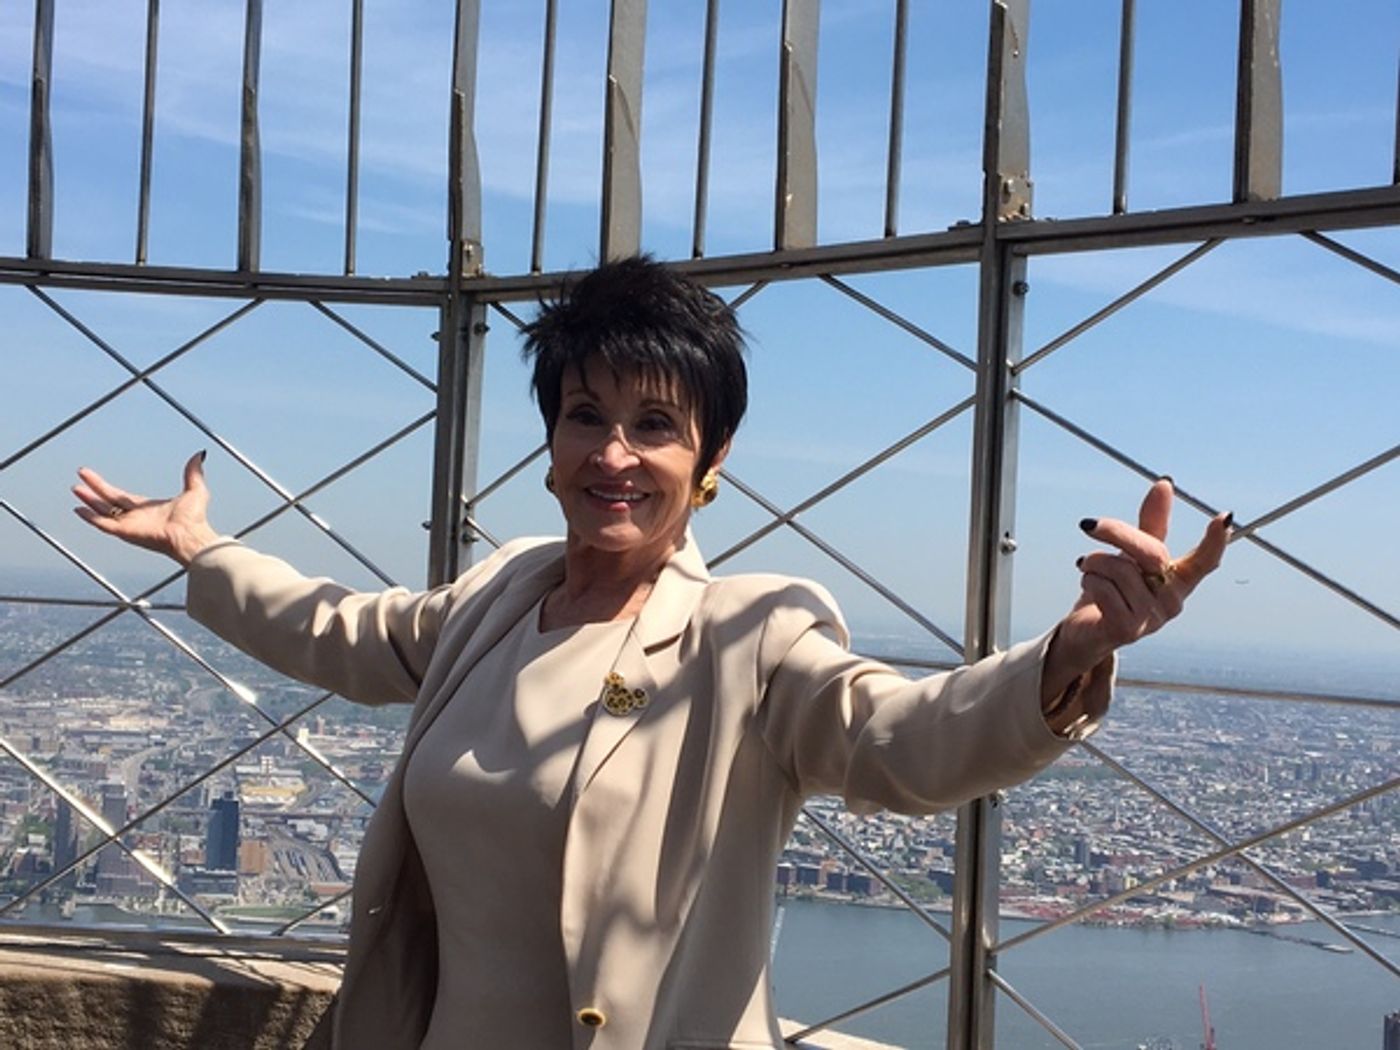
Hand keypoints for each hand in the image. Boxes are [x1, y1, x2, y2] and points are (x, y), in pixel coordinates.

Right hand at [72, 452, 219, 565]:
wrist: (191, 535)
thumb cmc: (195, 519)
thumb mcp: (194, 490)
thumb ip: (193, 473)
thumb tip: (199, 455)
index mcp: (147, 509)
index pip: (120, 496)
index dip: (106, 487)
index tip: (93, 477)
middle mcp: (135, 517)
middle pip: (108, 501)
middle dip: (93, 489)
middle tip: (80, 478)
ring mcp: (129, 525)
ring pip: (102, 511)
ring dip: (89, 501)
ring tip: (75, 489)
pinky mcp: (125, 532)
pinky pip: (103, 524)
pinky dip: (90, 517)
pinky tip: (78, 510)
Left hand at [1043, 479, 1230, 701]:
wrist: (1085, 632)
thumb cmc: (1112, 590)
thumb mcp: (1132, 555)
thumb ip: (1151, 524)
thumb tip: (1165, 483)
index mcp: (1180, 581)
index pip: (1205, 561)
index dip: (1215, 541)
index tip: (1225, 518)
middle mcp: (1172, 602)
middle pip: (1152, 554)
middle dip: (1116, 533)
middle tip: (1089, 524)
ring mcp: (1152, 619)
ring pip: (1120, 568)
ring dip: (1093, 562)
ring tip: (1088, 569)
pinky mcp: (1127, 630)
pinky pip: (1103, 588)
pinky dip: (1088, 579)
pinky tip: (1088, 586)